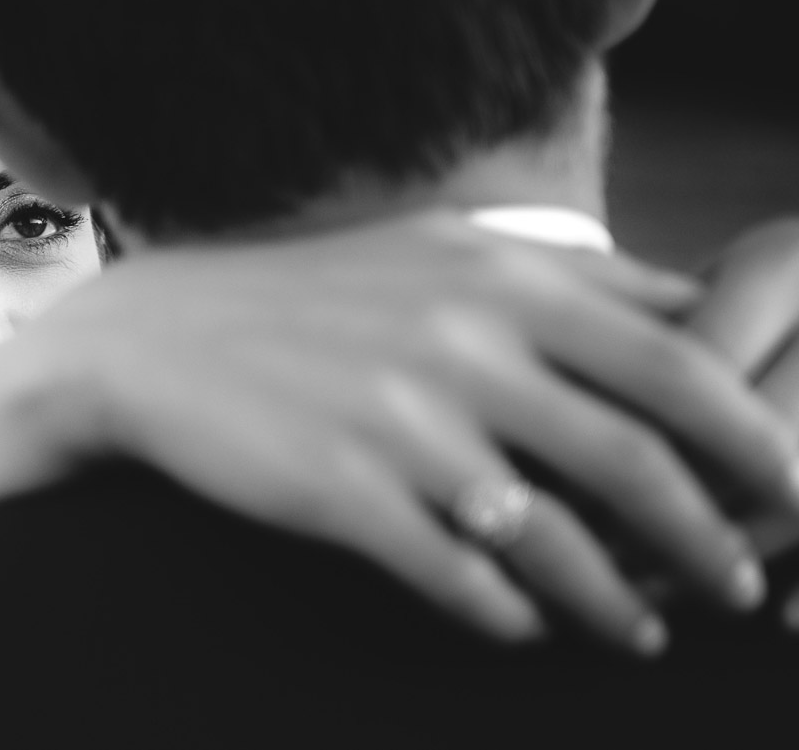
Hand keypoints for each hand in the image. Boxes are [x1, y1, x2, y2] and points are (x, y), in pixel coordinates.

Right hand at [0, 210, 798, 654]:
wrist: (153, 339)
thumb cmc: (311, 299)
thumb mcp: (438, 254)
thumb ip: (562, 277)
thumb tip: (692, 310)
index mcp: (503, 276)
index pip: (679, 354)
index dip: (755, 433)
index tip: (790, 487)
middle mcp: (464, 340)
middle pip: (638, 452)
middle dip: (713, 533)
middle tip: (746, 585)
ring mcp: (400, 418)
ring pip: (554, 532)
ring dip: (618, 599)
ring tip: (646, 635)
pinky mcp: (339, 488)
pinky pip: (454, 574)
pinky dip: (506, 615)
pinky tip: (526, 631)